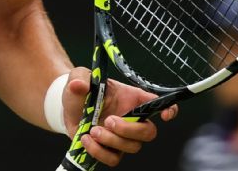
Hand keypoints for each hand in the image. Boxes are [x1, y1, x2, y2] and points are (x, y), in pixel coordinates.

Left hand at [61, 68, 178, 166]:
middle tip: (109, 121)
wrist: (68, 108)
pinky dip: (99, 152)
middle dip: (130, 130)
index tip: (165, 116)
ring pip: (132, 147)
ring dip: (112, 141)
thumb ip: (80, 78)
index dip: (168, 109)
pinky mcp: (109, 149)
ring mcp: (121, 137)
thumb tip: (79, 85)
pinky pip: (113, 159)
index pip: (158, 103)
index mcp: (131, 98)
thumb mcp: (79, 77)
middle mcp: (131, 119)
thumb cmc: (81, 91)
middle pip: (149, 133)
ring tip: (93, 130)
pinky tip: (86, 139)